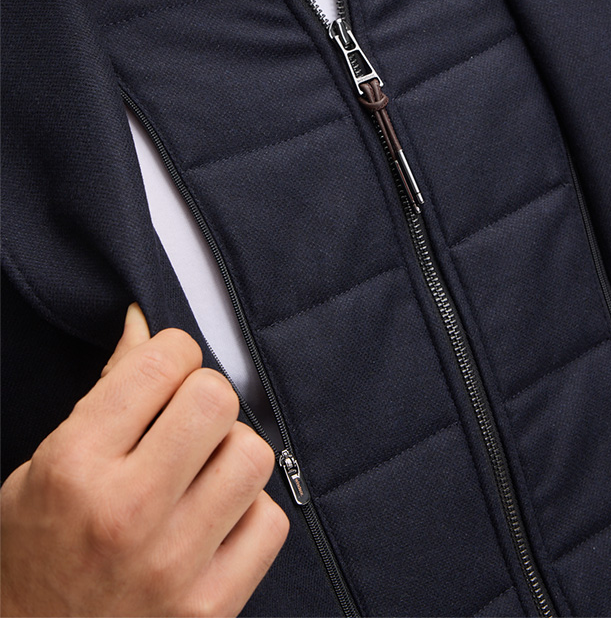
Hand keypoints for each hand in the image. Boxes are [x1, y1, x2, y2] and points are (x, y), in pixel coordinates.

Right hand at [0, 304, 288, 616]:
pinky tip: (215, 520)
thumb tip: (145, 322)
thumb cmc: (39, 549)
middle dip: (204, 399)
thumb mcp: (48, 461)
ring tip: (202, 472)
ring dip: (231, 454)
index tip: (166, 375)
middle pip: (217, 399)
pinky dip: (250, 513)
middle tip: (185, 423)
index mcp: (76, 465)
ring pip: (253, 455)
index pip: (163, 361)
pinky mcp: (209, 607)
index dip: (172, 354)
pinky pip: (271, 521)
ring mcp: (172, 564)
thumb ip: (105, 391)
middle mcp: (126, 512)